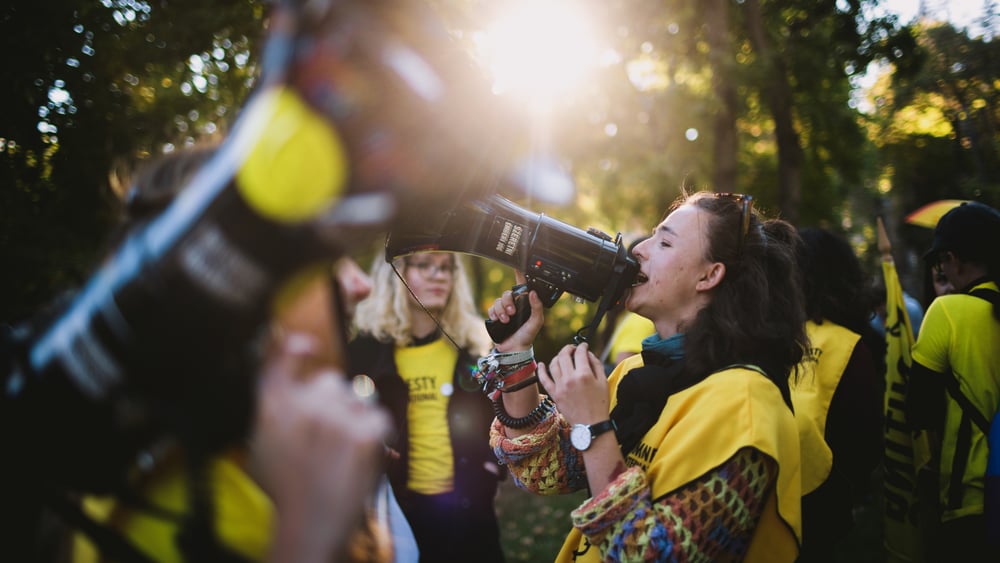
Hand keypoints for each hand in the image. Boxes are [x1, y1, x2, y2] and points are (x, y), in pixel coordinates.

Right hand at [250, 332, 391, 562]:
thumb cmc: (285, 491)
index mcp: (273, 406)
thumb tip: (290, 385)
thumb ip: (273, 411)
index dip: (296, 348)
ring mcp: (336, 417)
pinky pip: (379, 417)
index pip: (283, 359)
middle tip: (330, 433)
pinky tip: (363, 455)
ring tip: (344, 451)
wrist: (309, 525)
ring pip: (359, 398)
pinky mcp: (364, 432)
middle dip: (334, 400)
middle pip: (331, 381)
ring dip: (356, 416)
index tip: (308, 345)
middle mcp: (304, 404)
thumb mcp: (261, 446)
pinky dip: (377, 434)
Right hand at [487, 271, 544, 351]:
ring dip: (502, 310)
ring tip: (506, 320)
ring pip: (498, 301)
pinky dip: (494, 314)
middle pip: (507, 293)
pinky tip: (499, 320)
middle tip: (512, 312)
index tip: (517, 266)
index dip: (519, 275)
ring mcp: (504, 310)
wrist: (514, 349)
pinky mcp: (496, 316)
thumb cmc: (527, 335)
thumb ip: (537, 307)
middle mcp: (514, 304)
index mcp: (525, 303)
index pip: (522, 285)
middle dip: (508, 302)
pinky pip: (491, 308)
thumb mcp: (537, 321)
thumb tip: (534, 293)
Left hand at [536, 342, 609, 426]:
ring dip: (558, 356)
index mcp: (584, 375)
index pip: (580, 352)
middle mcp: (570, 379)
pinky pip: (543, 379)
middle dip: (569, 348)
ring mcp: (560, 386)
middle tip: (573, 349)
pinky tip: (542, 364)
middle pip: (564, 355)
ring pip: (553, 364)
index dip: (582, 346)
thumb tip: (588, 353)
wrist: (591, 426)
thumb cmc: (600, 404)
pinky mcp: (554, 394)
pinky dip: (541, 370)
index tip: (583, 346)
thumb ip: (596, 364)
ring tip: (563, 357)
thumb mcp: (603, 382)